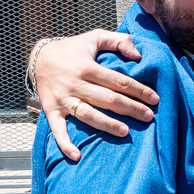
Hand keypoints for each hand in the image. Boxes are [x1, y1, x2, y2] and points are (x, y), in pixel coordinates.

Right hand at [36, 30, 155, 160]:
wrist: (38, 57)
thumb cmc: (72, 49)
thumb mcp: (94, 37)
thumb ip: (118, 41)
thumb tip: (138, 55)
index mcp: (88, 67)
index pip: (119, 81)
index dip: (138, 90)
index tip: (155, 99)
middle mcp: (76, 84)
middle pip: (107, 99)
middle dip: (130, 108)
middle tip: (149, 117)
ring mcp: (63, 99)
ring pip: (87, 114)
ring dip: (106, 124)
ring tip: (125, 132)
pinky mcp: (51, 110)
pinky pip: (57, 129)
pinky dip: (65, 143)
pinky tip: (77, 156)